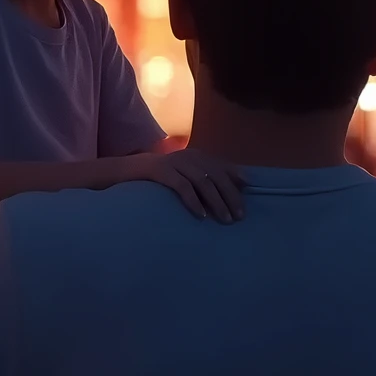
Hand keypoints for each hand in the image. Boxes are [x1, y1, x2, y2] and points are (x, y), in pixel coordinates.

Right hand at [105, 151, 243, 221]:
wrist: (126, 172)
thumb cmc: (160, 179)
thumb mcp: (183, 175)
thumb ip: (203, 179)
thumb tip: (231, 188)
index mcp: (194, 156)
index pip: (220, 166)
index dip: (235, 178)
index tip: (249, 192)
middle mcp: (187, 156)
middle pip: (215, 175)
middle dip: (230, 195)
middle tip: (239, 216)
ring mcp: (173, 163)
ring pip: (202, 181)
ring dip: (216, 201)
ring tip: (225, 219)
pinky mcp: (160, 171)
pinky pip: (181, 187)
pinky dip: (194, 201)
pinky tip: (201, 215)